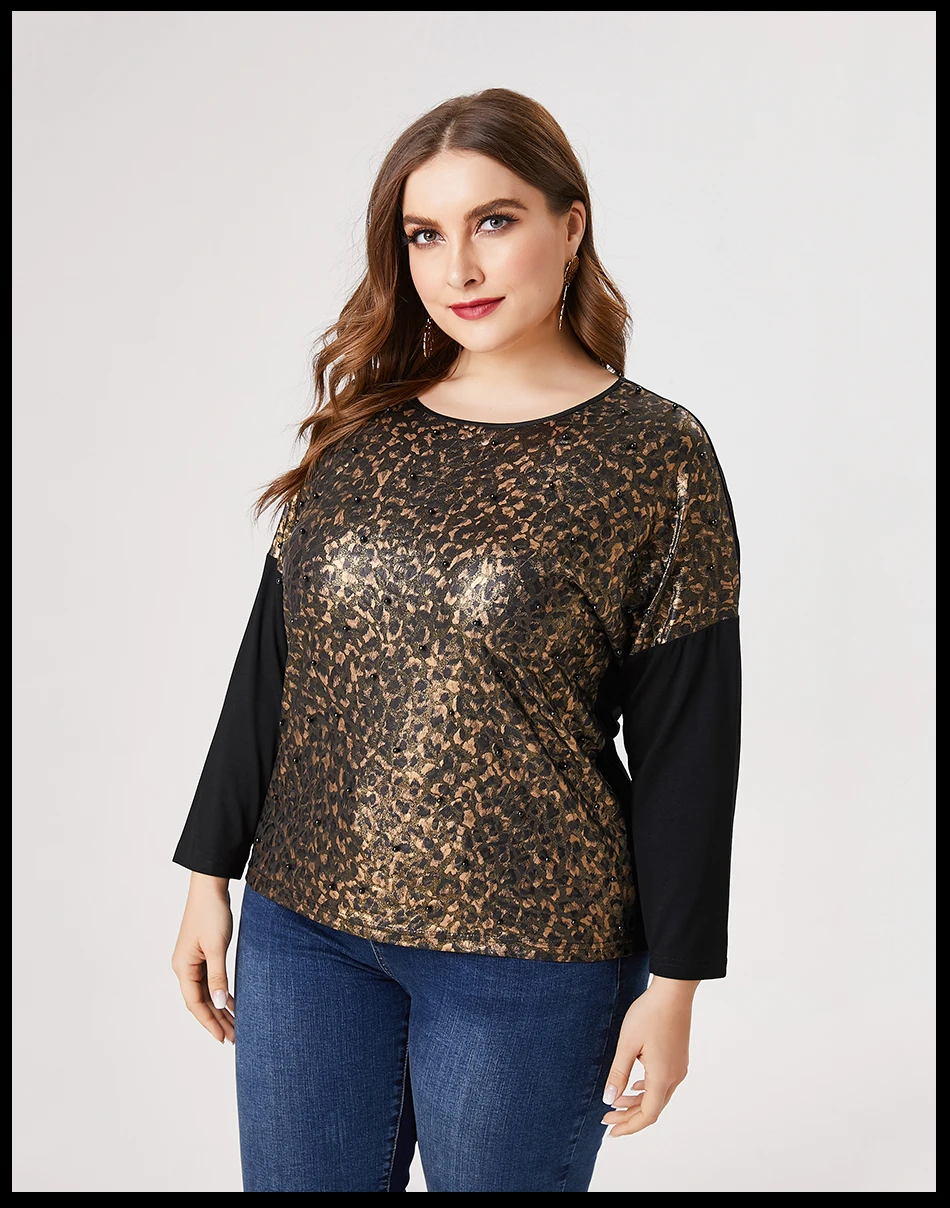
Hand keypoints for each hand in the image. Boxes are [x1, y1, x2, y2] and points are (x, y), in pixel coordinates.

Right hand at [171, 872, 234, 1043]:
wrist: (210, 887)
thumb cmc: (211, 913)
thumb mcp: (216, 947)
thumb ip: (218, 977)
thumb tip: (219, 1004)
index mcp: (183, 967)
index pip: (195, 1004)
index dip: (209, 1022)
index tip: (222, 1039)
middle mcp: (185, 967)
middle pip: (201, 1001)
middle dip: (217, 1020)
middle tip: (234, 1038)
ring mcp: (193, 961)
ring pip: (206, 993)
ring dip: (220, 1008)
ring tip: (235, 1026)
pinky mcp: (203, 954)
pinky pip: (211, 981)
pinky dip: (221, 993)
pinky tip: (232, 1003)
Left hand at [600, 975, 698, 1136]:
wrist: (674, 991)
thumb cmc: (649, 1014)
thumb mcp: (627, 1043)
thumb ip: (618, 1073)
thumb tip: (609, 1099)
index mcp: (662, 1077)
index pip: (647, 1115)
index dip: (628, 1126)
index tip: (610, 1130)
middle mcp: (674, 1077)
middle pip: (652, 1108)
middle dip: (629, 1116)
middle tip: (606, 1118)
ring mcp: (679, 1068)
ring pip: (658, 1096)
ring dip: (637, 1102)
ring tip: (615, 1101)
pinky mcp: (678, 1058)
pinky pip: (663, 1084)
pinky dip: (646, 1090)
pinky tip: (634, 1085)